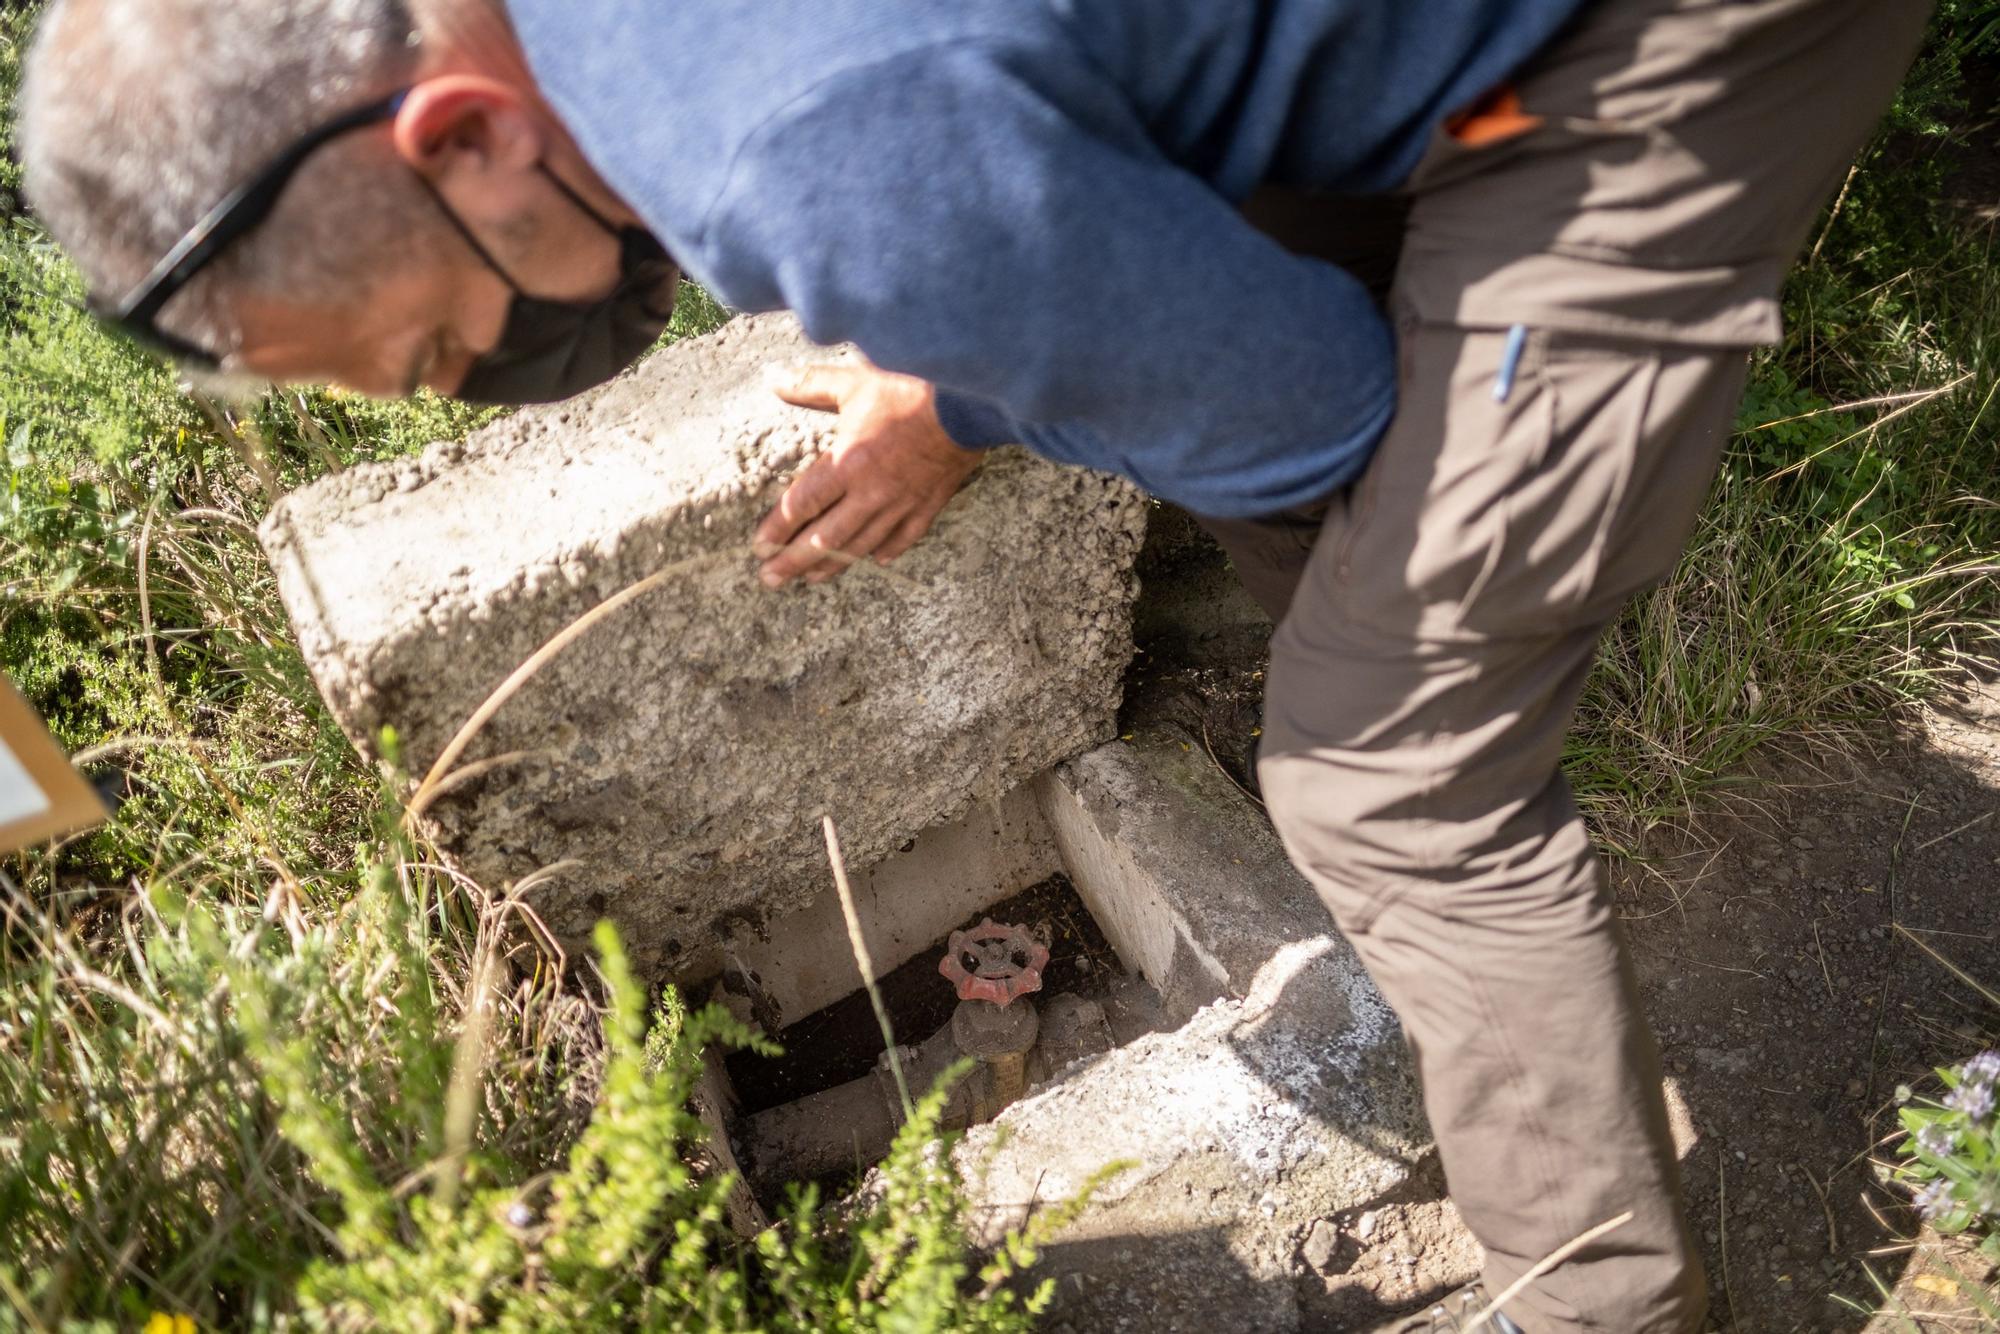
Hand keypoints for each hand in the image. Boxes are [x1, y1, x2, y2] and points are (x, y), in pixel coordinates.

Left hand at [755, 359, 981, 585]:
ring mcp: (900, 504)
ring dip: (833, 564)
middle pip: (825, 537)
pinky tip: (875, 561)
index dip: (777, 529)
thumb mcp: (855, 382)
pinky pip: (905, 537)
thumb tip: (772, 379)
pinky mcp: (928, 505)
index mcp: (847, 463)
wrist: (968, 405)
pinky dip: (888, 550)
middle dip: (794, 561)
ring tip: (811, 579)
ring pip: (860, 545)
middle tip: (770, 579)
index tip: (759, 547)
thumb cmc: (911, 389)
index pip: (803, 505)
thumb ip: (811, 385)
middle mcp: (869, 492)